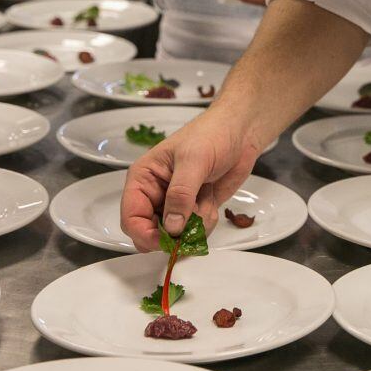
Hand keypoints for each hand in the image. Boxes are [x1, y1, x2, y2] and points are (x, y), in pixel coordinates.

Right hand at [120, 100, 260, 250]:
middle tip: (193, 220)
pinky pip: (194, 232)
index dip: (145, 234)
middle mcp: (155, 194)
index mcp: (144, 178)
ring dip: (194, 226)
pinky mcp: (194, 209)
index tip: (167, 240)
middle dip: (174, 233)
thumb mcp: (194, 160)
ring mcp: (175, 203)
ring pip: (175, 236)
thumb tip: (171, 226)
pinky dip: (206, 223)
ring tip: (206, 198)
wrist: (240, 131)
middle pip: (151, 233)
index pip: (131, 218)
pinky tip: (212, 200)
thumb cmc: (213, 134)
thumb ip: (181, 193)